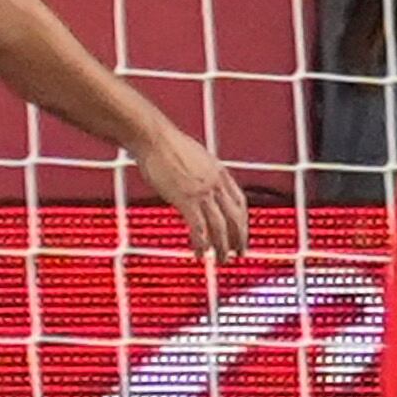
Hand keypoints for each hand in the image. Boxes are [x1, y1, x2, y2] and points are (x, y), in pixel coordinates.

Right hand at [134, 124, 250, 259]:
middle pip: (236, 217)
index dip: (243, 221)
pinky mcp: (186, 200)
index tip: (241, 232)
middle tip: (238, 253)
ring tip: (222, 260)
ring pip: (221, 227)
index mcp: (219, 172)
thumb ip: (202, 171)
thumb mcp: (194, 155)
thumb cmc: (165, 143)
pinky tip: (200, 253)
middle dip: (239, 238)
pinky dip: (202, 244)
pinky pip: (200, 228)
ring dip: (223, 246)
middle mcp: (215, 183)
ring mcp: (202, 192)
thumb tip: (199, 180)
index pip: (240, 202)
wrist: (152, 137)